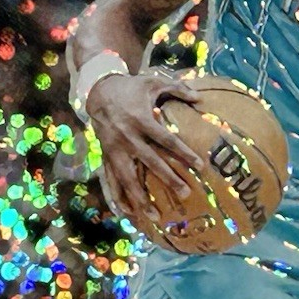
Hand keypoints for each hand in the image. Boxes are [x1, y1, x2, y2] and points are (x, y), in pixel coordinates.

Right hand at [86, 69, 202, 229]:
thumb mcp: (153, 82)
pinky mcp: (106, 156)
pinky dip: (118, 198)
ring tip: (155, 216)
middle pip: (151, 162)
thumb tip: (200, 97)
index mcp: (141, 120)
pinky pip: (111, 180)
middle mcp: (127, 138)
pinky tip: (127, 214)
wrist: (98, 91)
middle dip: (168, 179)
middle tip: (185, 193)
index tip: (199, 165)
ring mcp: (115, 150)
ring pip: (129, 178)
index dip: (183, 153)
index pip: (166, 140)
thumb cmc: (130, 88)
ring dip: (141, 198)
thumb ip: (177, 88)